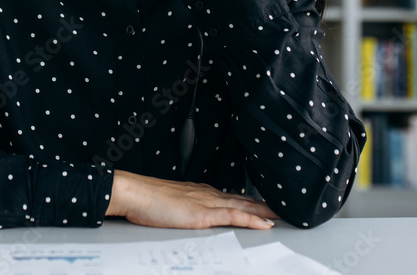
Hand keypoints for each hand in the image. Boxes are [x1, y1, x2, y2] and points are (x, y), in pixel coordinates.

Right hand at [105, 170, 277, 229]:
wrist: (133, 192)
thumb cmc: (145, 199)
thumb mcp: (169, 203)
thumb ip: (183, 207)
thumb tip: (188, 213)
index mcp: (200, 192)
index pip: (231, 197)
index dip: (250, 201)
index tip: (264, 204)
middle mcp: (207, 194)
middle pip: (243, 200)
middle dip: (263, 205)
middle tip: (283, 208)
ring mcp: (207, 203)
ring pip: (244, 206)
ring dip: (265, 211)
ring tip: (282, 215)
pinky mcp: (203, 213)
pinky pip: (234, 216)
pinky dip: (252, 219)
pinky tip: (265, 224)